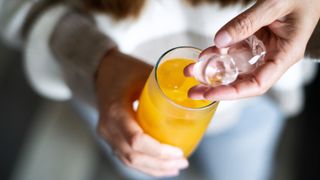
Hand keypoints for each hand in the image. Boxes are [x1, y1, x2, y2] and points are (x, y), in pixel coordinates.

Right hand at [95, 49, 187, 176]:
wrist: (100, 70)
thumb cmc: (123, 69)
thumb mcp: (144, 73)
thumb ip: (165, 85)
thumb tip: (193, 94)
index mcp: (115, 110)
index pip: (137, 140)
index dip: (159, 151)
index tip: (178, 152)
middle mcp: (108, 127)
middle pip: (133, 156)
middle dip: (160, 164)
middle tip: (182, 162)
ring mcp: (107, 134)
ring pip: (129, 160)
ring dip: (153, 167)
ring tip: (175, 167)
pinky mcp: (111, 137)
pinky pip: (126, 157)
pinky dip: (144, 164)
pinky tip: (160, 166)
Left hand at [187, 0, 319, 100]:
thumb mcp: (274, 5)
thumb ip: (247, 23)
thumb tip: (220, 40)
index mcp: (285, 55)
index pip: (258, 84)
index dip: (233, 92)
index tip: (211, 93)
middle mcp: (272, 57)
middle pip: (243, 81)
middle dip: (217, 87)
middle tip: (194, 91)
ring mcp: (262, 49)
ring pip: (235, 67)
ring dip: (213, 71)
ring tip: (192, 72)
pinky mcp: (254, 40)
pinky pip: (233, 51)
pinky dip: (217, 54)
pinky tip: (204, 55)